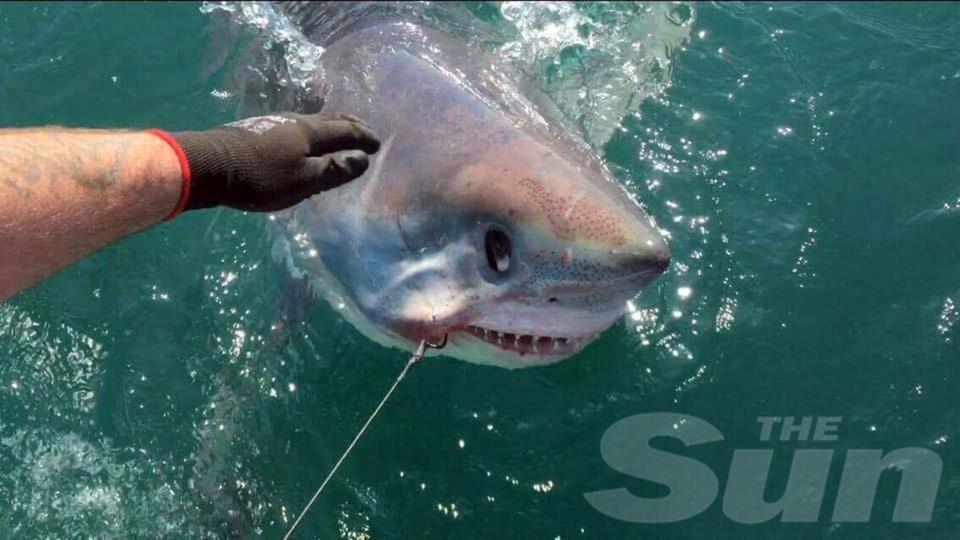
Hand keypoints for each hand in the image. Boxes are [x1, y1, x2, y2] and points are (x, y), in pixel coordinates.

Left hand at [171, 112, 379, 211]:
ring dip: (329, 128)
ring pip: (310, 123)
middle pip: (328, 119)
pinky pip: (295, 129)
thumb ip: (333, 170)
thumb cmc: (259, 177)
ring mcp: (273, 124)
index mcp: (309, 132)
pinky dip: (311, 134)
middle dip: (349, 125)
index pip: (344, 130)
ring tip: (337, 136)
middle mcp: (294, 121)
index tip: (378, 144)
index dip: (363, 137)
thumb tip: (363, 160)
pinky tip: (303, 143)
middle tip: (363, 130)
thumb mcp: (303, 181)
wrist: (208, 165)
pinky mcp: (257, 132)